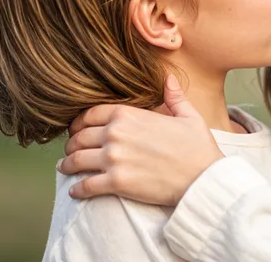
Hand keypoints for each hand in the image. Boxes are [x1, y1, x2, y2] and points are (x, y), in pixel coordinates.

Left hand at [58, 74, 224, 205]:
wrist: (204, 178)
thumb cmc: (198, 147)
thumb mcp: (189, 116)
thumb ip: (174, 96)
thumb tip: (168, 79)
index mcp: (128, 114)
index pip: (90, 114)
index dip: (79, 123)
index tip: (77, 130)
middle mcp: (116, 133)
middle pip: (79, 137)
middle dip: (71, 144)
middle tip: (70, 151)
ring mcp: (114, 158)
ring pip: (76, 160)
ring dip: (68, 165)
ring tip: (66, 169)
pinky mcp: (116, 182)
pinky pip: (85, 185)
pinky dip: (77, 189)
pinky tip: (75, 191)